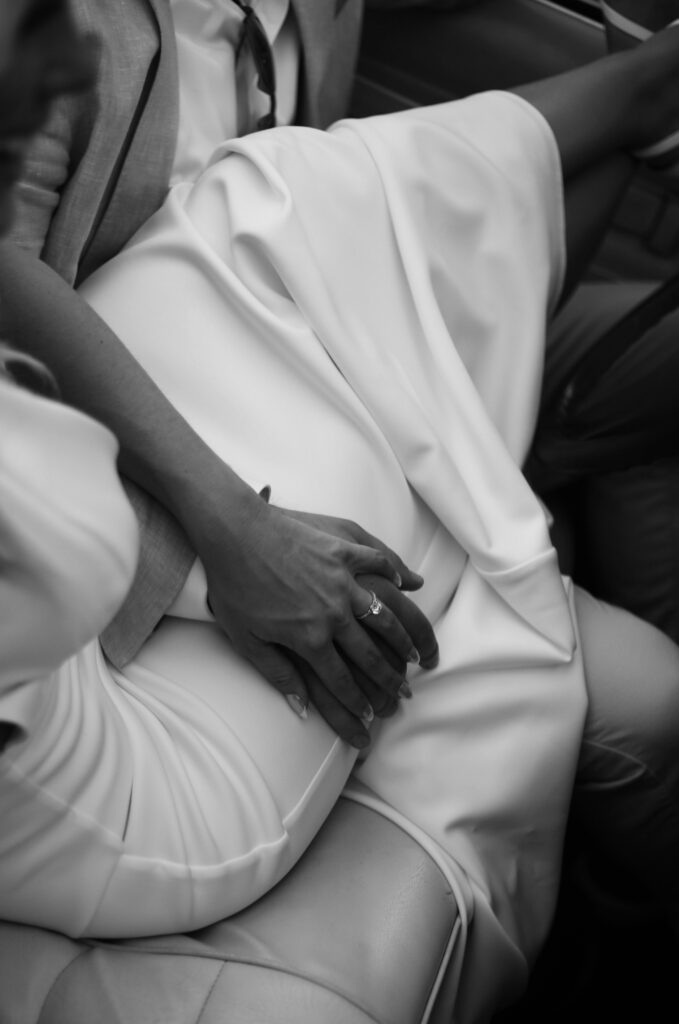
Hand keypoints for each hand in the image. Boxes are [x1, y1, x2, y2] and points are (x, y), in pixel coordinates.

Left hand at [198, 497, 429, 747]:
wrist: (234, 533)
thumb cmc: (232, 586)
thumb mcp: (246, 639)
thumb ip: (277, 674)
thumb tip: (301, 708)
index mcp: (309, 638)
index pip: (341, 680)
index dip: (357, 704)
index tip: (371, 718)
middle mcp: (333, 613)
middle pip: (370, 654)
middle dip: (389, 679)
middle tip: (404, 693)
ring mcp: (341, 580)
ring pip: (383, 615)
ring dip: (403, 637)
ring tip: (416, 652)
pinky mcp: (342, 551)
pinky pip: (376, 563)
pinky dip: (392, 573)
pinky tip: (404, 584)